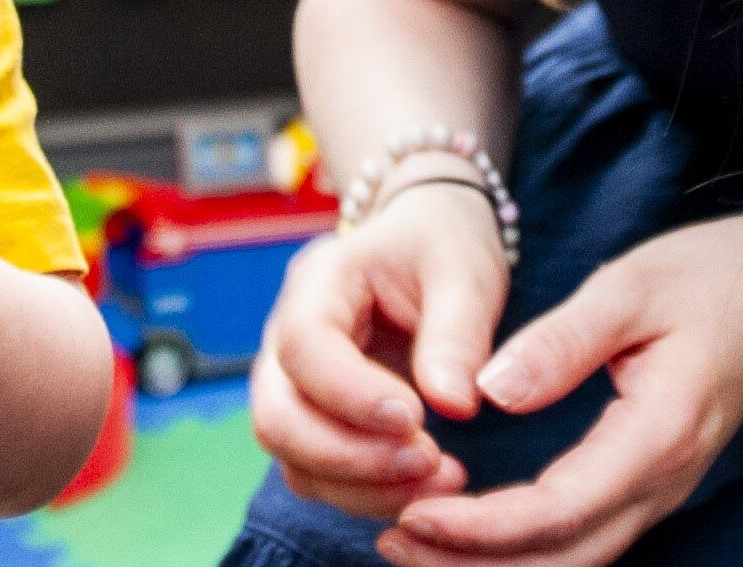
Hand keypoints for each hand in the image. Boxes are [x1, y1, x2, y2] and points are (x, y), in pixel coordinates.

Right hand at [249, 166, 514, 520]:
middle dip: (350, 456)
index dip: (350, 392)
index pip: (304, 345)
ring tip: (443, 482)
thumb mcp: (463, 274)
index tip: (416, 418)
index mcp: (318, 282)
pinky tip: (426, 489)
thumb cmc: (441, 249)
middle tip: (432, 461)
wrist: (428, 247)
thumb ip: (457, 335)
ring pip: (294, 458)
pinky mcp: (315, 421)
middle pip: (278, 416)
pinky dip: (367, 495)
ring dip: (362, 487)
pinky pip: (319, 477)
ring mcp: (293, 384)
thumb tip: (453, 406)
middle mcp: (287, 337)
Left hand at [377, 211, 742, 566]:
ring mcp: (660, 487)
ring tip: (411, 543)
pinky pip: (584, 535)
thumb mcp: (631, 286)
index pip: (559, 509)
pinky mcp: (649, 479)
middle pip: (563, 558)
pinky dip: (522, 546)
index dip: (481, 526)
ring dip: (492, 563)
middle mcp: (662, 480)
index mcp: (657, 435)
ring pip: (574, 558)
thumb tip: (491, 388)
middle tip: (391, 539)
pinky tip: (470, 528)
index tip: (412, 512)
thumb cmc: (710, 277)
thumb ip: (563, 340)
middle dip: (472, 562)